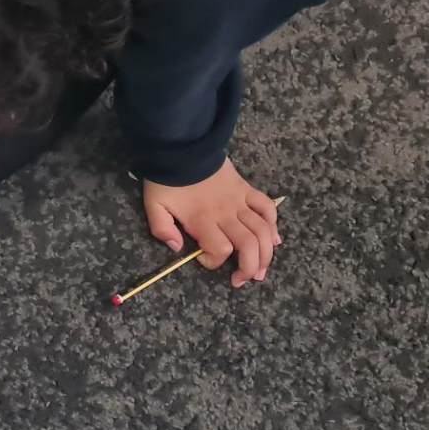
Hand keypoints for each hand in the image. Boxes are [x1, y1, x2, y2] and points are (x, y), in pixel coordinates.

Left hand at [142, 159, 282, 287]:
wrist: (184, 150)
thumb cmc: (167, 181)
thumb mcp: (154, 207)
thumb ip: (162, 230)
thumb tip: (177, 249)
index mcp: (203, 220)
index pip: (220, 250)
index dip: (214, 262)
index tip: (204, 260)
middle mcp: (226, 213)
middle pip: (249, 245)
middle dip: (250, 268)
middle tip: (244, 280)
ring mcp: (240, 201)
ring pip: (263, 230)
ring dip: (267, 253)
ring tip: (262, 270)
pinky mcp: (247, 190)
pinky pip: (268, 207)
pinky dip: (274, 225)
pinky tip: (273, 240)